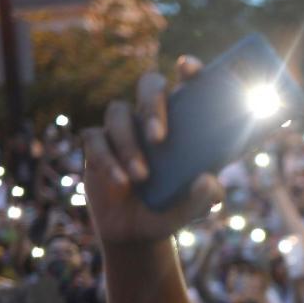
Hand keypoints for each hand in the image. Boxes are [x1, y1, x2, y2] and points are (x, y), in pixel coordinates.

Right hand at [82, 56, 223, 247]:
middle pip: (149, 85)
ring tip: (141, 177)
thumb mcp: (193, 210)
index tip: (186, 68)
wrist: (136, 233)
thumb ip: (205, 198)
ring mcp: (122, 128)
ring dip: (129, 144)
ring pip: (118, 112)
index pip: (187, 85)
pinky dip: (108, 160)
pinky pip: (95, 138)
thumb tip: (208, 179)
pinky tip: (121, 182)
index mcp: (182, 122)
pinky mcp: (96, 144)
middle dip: (152, 105)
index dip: (189, 69)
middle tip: (159, 138)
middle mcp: (151, 117)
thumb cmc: (170, 210)